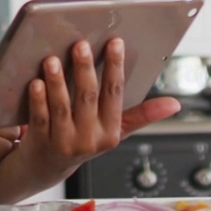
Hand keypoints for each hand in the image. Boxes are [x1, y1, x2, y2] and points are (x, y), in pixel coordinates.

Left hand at [18, 39, 180, 178]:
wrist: (45, 168)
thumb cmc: (81, 141)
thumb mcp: (114, 131)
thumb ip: (142, 115)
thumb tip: (175, 104)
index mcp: (110, 132)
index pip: (115, 94)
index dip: (115, 67)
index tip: (115, 42)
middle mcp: (89, 139)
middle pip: (88, 97)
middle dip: (85, 69)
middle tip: (80, 44)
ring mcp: (64, 143)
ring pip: (61, 107)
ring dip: (57, 82)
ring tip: (53, 59)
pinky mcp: (40, 143)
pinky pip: (40, 118)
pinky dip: (38, 99)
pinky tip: (35, 82)